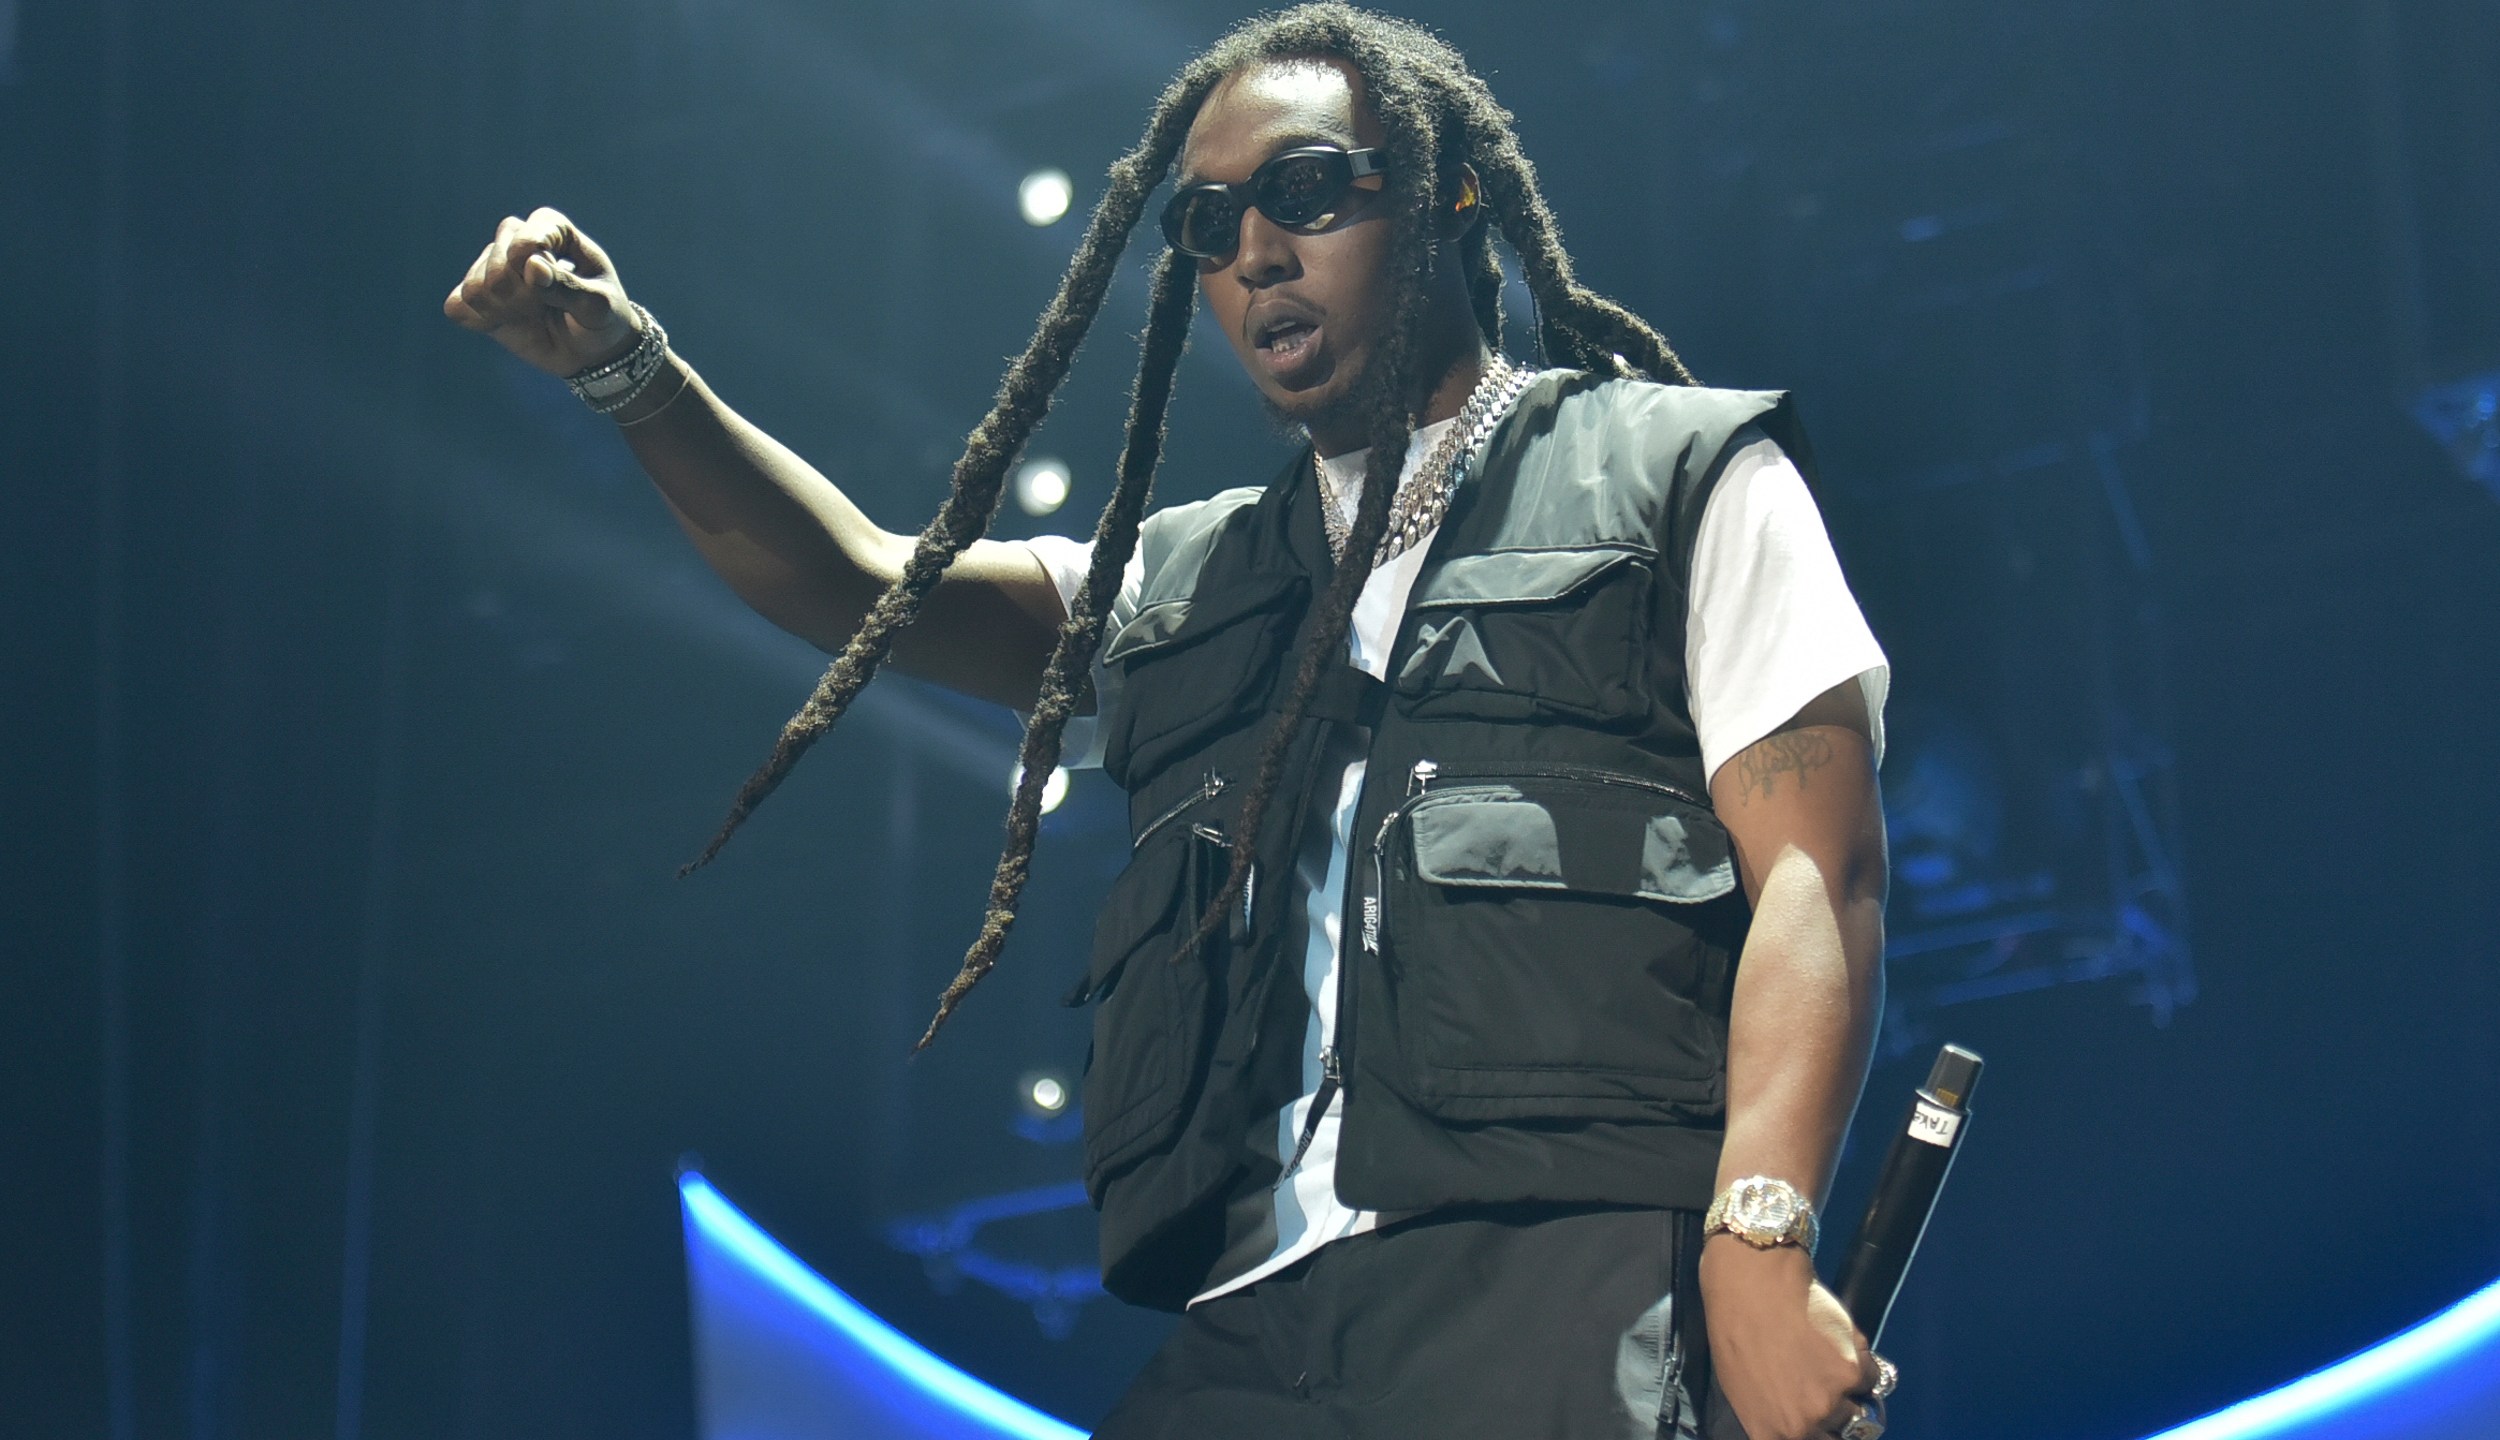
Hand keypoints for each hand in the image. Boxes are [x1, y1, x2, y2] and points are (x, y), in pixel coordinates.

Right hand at [443, 207, 639, 377]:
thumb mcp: (597, 306)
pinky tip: (506, 323)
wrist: (592, 351)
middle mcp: (517, 242)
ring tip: (531, 314)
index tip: (546, 279)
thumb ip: (568, 287)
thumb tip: (532, 265)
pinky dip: (480, 321)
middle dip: (522, 294)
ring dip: (503, 310)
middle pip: (497, 262)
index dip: (532, 260)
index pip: (528, 235)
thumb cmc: (602, 319)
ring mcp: (493, 268)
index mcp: (553, 230)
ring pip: (475, 287)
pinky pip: (457, 307)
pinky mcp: (477, 296)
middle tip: (549, 307)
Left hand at [1699, 1239, 1879, 1439]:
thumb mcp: (1740, 1388)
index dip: (1824, 1435)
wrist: (1752, 1285)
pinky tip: (1838, 1340)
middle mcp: (1804, 1425)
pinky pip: (1872, 1376)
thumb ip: (1772, 1417)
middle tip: (1830, 1389)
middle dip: (1840, 1416)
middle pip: (1842, 1435)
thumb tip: (1793, 1425)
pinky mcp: (1852, 1371)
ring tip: (1829, 1359)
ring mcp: (1831, 1401)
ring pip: (1861, 1409)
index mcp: (1772, 1433)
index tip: (1828, 1426)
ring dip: (1851, 1388)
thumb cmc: (1736, 1330)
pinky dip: (1861, 1361)